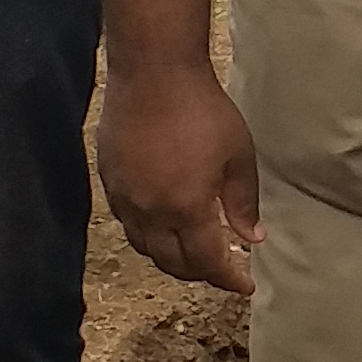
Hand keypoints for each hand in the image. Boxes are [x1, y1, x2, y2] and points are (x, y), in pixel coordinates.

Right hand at [98, 61, 263, 294]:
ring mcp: (125, 199)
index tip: (245, 287)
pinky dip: (148, 236)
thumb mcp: (238, 156)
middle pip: (172, 263)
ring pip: (145, 248)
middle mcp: (150, 213)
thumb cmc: (203, 111)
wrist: (153, 75)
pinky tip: (163, 225)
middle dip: (200, 274)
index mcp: (186, 209)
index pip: (207, 263)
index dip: (227, 280)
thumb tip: (251, 239)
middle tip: (221, 271)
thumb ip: (243, 203)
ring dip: (171, 259)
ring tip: (193, 254)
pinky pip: (128, 224)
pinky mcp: (109, 182)